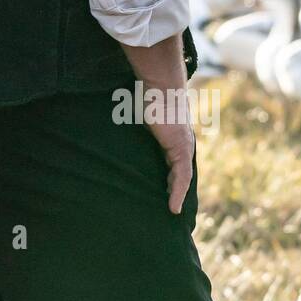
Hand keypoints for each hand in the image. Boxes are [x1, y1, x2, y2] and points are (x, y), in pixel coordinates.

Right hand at [143, 84, 194, 214]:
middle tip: (167, 207)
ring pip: (182, 177)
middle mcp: (181, 144)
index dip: (169, 177)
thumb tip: (116, 120)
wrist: (161, 88)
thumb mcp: (141, 115)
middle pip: (179, 172)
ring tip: (170, 212)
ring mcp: (184, 147)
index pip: (172, 162)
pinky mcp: (182, 150)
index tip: (162, 189)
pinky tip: (172, 208)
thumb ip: (136, 124)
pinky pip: (182, 177)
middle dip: (174, 188)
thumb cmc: (149, 96)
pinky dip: (177, 192)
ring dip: (177, 194)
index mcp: (172, 137)